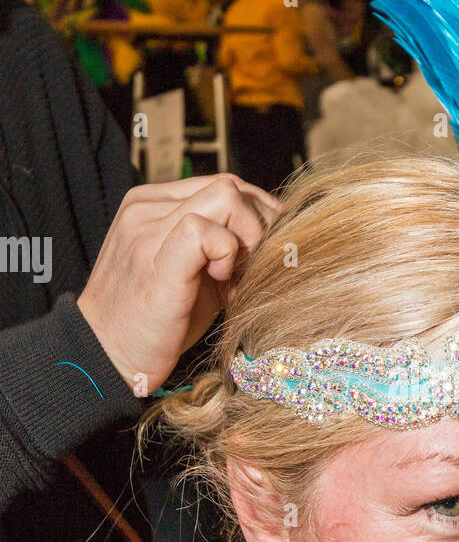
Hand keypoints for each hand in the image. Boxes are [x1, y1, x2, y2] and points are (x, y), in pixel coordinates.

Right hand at [77, 174, 280, 395]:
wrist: (104, 356)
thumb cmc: (153, 320)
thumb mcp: (188, 269)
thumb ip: (216, 241)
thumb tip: (271, 232)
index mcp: (152, 204)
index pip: (225, 185)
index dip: (255, 219)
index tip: (256, 259)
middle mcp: (146, 208)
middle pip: (232, 186)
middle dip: (260, 228)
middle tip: (253, 271)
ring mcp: (148, 230)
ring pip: (227, 196)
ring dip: (249, 239)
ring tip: (237, 280)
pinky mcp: (157, 260)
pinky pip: (208, 231)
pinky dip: (230, 256)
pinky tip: (223, 286)